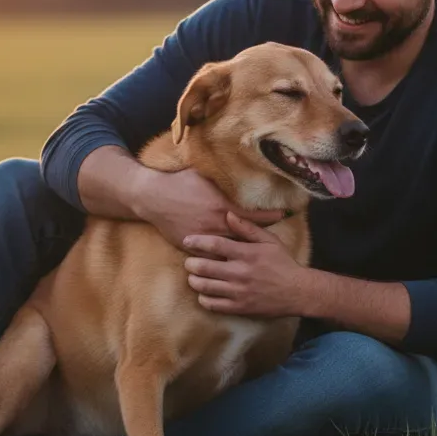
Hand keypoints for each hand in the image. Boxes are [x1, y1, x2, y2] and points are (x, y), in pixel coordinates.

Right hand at [134, 168, 284, 250]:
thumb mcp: (204, 176)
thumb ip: (223, 181)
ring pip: (228, 251)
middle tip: (275, 244)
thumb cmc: (179, 182)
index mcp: (222, 207)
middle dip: (259, 241)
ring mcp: (203, 238)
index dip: (271, 216)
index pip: (253, 216)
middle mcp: (215, 225)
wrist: (152, 197)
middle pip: (245, 238)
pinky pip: (210, 257)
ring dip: (242, 254)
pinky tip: (231, 263)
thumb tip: (240, 172)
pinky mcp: (190, 247)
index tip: (284, 215)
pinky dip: (221, 259)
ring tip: (258, 257)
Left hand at [183, 211, 308, 316]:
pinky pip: (213, 305)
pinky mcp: (239, 308)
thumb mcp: (269, 240)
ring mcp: (239, 292)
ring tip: (194, 276)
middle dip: (191, 263)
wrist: (298, 292)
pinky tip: (204, 293)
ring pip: (205, 287)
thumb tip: (227, 214)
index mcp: (246, 254)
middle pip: (204, 267)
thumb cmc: (282, 263)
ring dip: (194, 281)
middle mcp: (240, 273)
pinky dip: (203, 299)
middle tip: (189, 261)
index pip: (215, 244)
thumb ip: (247, 228)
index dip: (197, 242)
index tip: (186, 240)